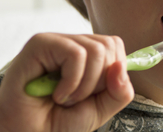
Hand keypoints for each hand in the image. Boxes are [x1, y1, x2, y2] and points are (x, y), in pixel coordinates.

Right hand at [0, 33, 133, 131]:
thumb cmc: (59, 121)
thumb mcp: (101, 108)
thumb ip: (120, 91)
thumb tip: (120, 66)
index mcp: (88, 53)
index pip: (115, 45)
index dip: (113, 72)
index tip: (94, 93)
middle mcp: (73, 43)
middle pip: (109, 45)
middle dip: (99, 82)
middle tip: (76, 98)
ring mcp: (57, 41)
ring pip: (96, 50)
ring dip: (84, 85)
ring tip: (65, 97)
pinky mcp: (41, 43)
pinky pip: (76, 54)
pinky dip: (71, 82)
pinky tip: (56, 93)